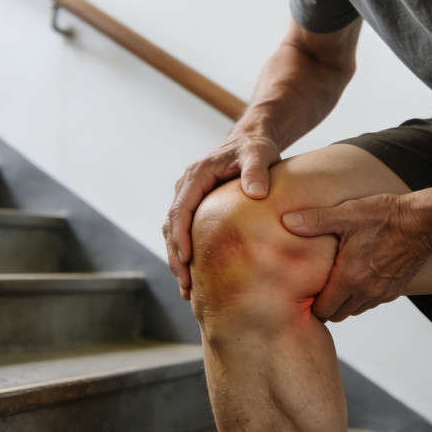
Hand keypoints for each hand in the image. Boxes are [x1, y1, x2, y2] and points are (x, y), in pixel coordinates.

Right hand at [163, 133, 280, 299]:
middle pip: (172, 225)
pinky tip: (196, 277)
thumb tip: (256, 192)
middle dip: (175, 256)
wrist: (252, 141)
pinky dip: (186, 254)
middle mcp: (187, 186)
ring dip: (178, 260)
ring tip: (187, 290)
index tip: (186, 259)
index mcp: (196, 175)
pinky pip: (185, 232)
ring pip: (174, 232)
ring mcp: (189, 197)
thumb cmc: (255, 147)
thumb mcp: (259, 154)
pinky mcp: (196, 207)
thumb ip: (257, 170)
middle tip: (186, 285)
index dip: (180, 236)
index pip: (181, 209)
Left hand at [282, 194, 430, 320]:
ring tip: (335, 282)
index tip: (304, 292)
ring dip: (344, 301)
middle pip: (338, 314)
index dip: (311, 304)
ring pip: (356, 310)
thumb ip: (315, 220)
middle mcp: (367, 291)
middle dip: (326, 306)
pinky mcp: (395, 290)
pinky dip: (362, 295)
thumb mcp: (346, 214)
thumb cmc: (384, 218)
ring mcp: (383, 293)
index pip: (324, 309)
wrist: (423, 223)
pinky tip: (358, 276)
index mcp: (350, 278)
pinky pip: (372, 301)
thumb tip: (288, 221)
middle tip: (316, 288)